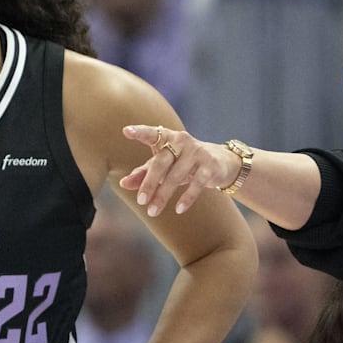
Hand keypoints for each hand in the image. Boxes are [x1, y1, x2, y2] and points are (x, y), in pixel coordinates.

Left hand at [120, 125, 239, 215]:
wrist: (220, 162)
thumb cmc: (183, 162)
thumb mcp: (163, 166)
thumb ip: (143, 173)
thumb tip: (122, 184)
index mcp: (167, 137)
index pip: (152, 133)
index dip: (139, 132)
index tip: (126, 131)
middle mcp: (181, 141)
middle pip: (161, 162)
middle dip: (150, 182)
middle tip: (141, 201)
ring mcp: (197, 152)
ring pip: (176, 175)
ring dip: (163, 195)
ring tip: (152, 211)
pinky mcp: (210, 165)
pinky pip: (196, 183)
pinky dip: (187, 197)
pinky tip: (178, 209)